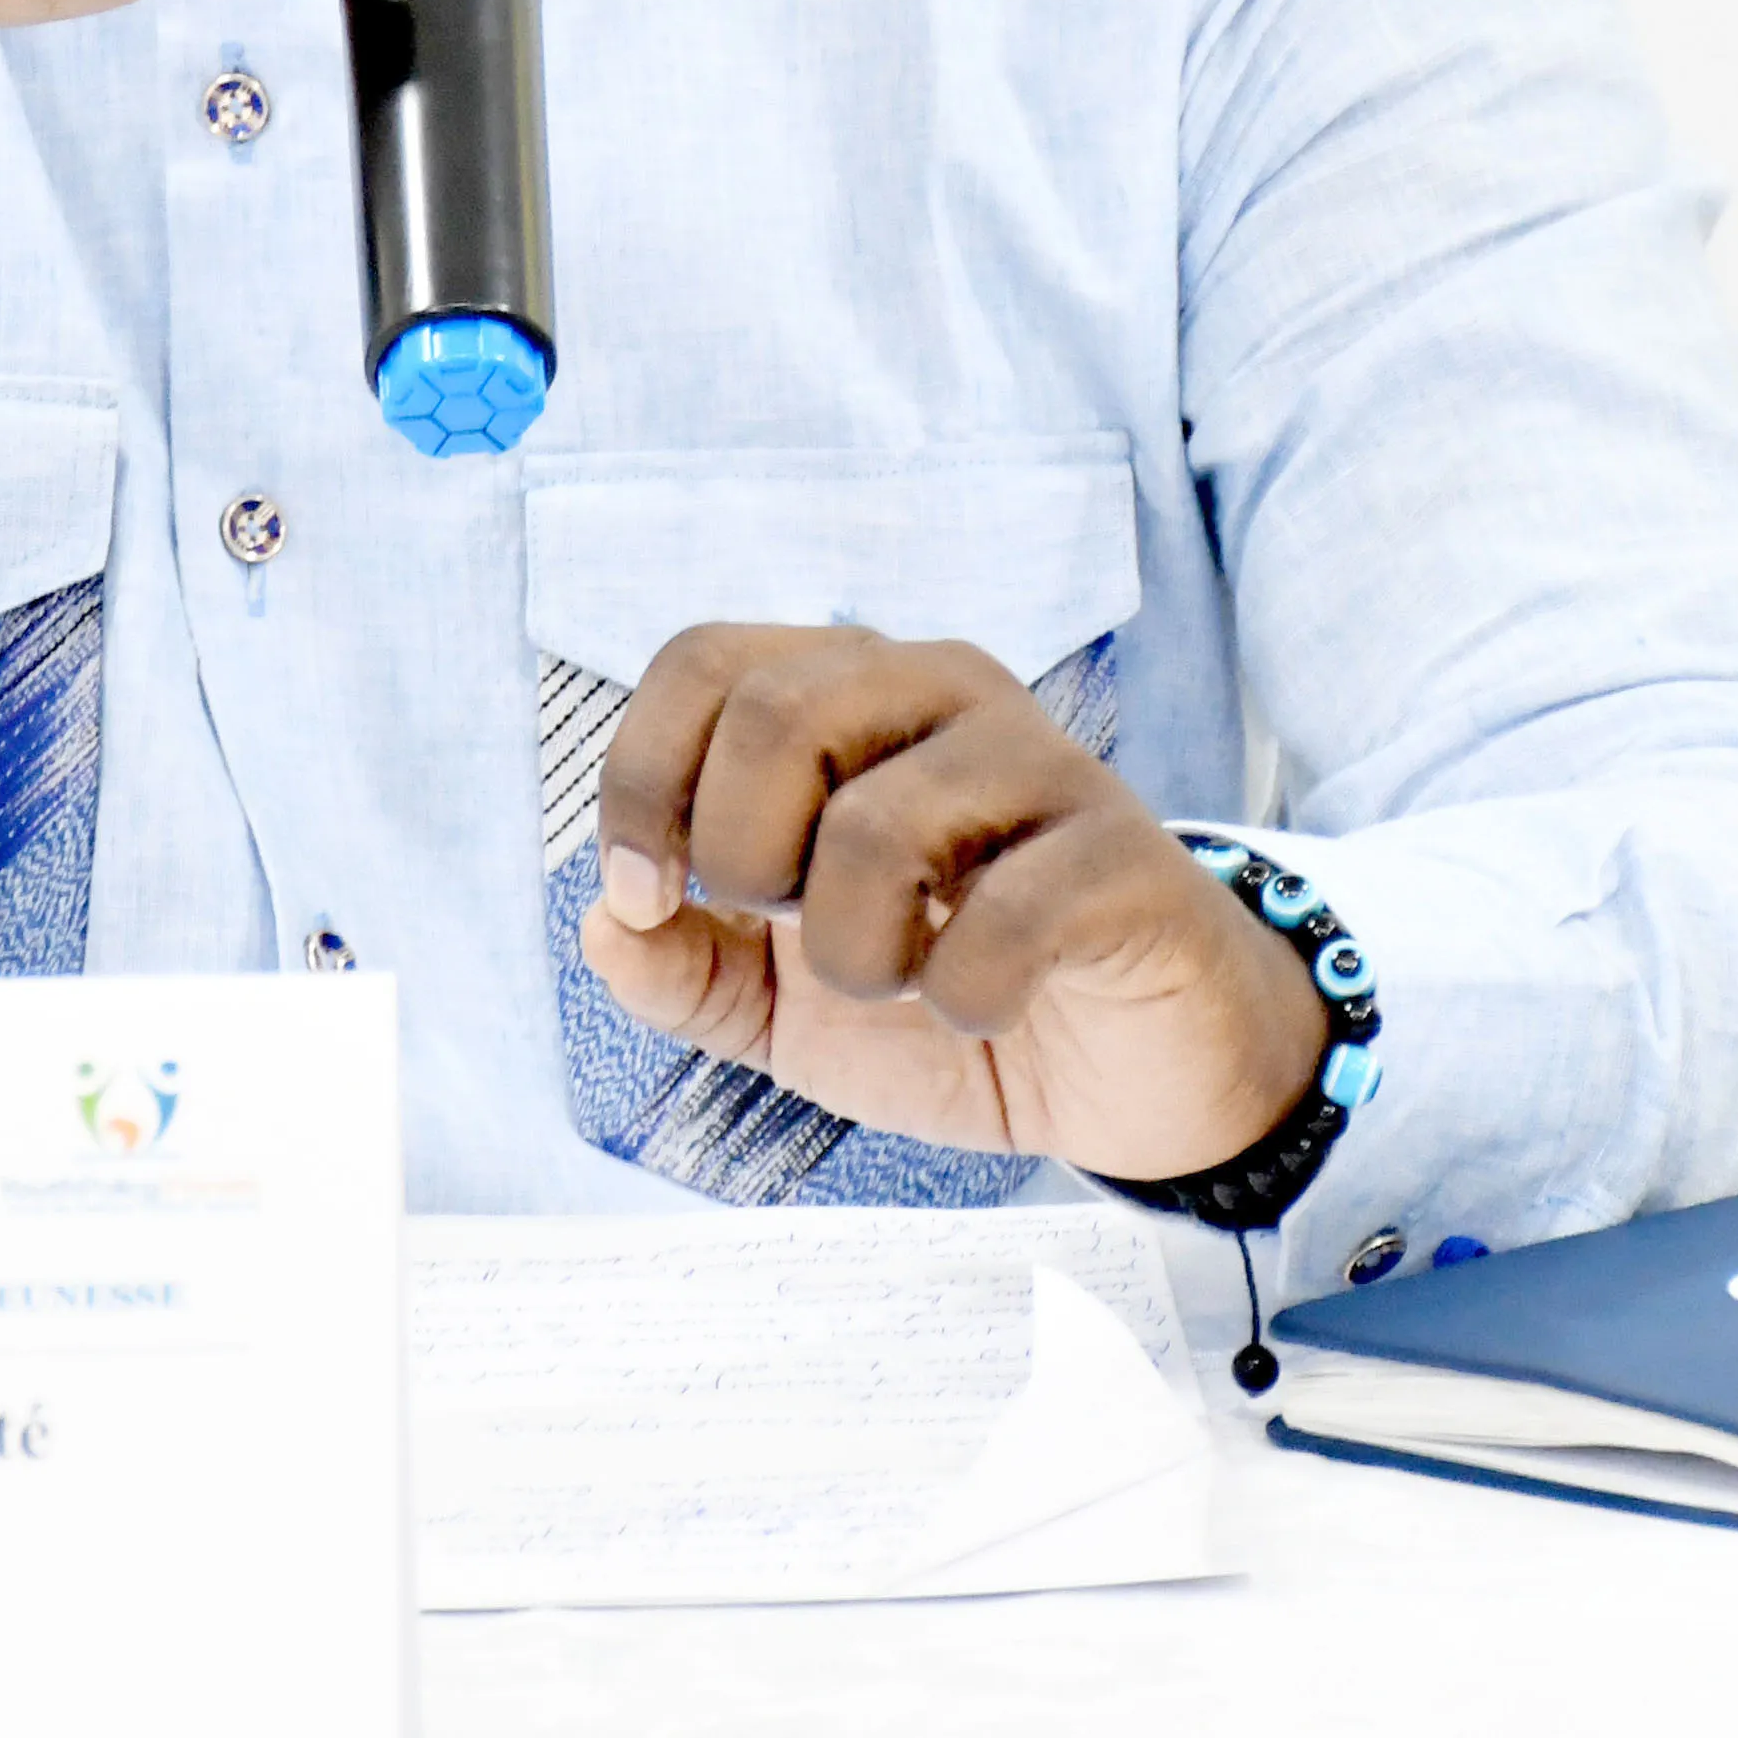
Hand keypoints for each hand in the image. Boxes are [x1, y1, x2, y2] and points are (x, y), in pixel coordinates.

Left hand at [579, 625, 1331, 1184]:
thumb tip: (602, 927)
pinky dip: (964, 997)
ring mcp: (1042, 766)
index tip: (649, 896)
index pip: (703, 661)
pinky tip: (987, 1010)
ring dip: (857, 957)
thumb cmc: (959, 997)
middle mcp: (942, 695)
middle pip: (775, 711)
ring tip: (906, 983)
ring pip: (876, 825)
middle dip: (746, 858)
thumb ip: (687, 968)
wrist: (1135, 1076)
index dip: (641, 782)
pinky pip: (1003, 918)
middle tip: (797, 935)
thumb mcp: (786, 1007)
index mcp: (852, 696)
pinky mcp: (1122, 857)